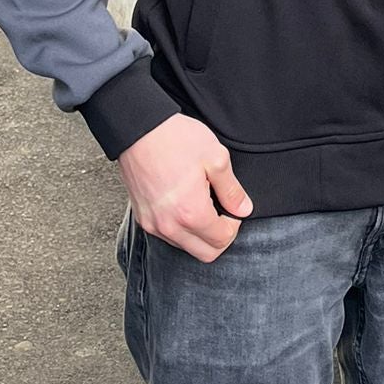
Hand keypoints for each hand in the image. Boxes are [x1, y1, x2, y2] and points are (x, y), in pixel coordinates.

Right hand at [116, 113, 252, 262]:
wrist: (139, 129)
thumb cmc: (177, 140)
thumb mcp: (216, 158)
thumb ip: (232, 190)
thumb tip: (244, 209)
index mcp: (190, 213)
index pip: (222, 240)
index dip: (234, 224)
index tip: (232, 206)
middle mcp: (169, 226)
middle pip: (205, 254)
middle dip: (220, 237)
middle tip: (223, 211)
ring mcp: (153, 224)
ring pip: (185, 247)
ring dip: (200, 234)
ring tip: (203, 204)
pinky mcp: (142, 219)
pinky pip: (168, 237)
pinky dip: (182, 229)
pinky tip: (186, 205)